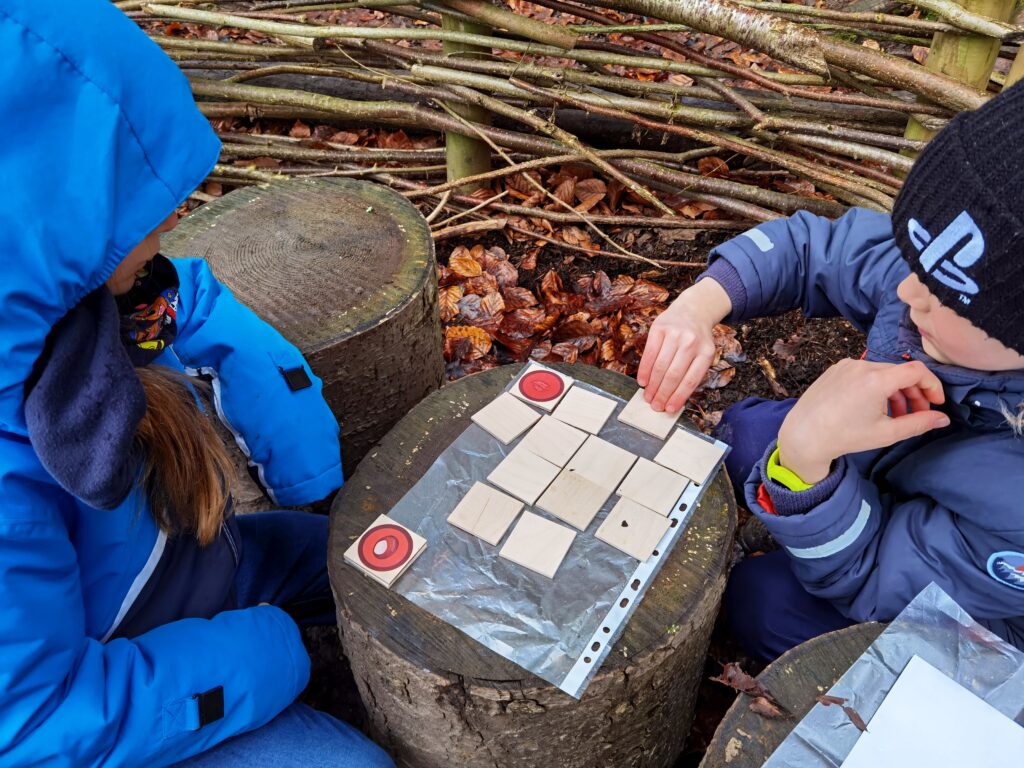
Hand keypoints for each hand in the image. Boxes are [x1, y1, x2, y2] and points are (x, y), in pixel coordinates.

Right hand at [637, 278, 731, 413]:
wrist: (693, 310)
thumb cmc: (696, 339)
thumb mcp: (703, 353)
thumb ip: (692, 372)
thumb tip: (674, 399)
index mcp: (706, 353)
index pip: (690, 380)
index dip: (679, 397)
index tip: (669, 409)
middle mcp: (691, 342)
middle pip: (674, 375)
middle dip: (662, 394)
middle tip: (655, 406)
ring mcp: (675, 334)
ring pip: (660, 366)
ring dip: (652, 385)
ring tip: (648, 397)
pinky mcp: (660, 328)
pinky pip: (649, 354)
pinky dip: (644, 370)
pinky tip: (642, 381)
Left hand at [778, 359, 949, 482]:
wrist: (804, 435)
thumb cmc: (844, 436)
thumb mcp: (887, 433)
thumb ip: (919, 423)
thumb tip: (943, 419)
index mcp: (877, 379)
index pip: (917, 370)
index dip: (932, 385)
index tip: (936, 403)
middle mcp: (862, 366)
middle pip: (900, 372)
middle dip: (914, 393)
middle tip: (918, 415)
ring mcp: (846, 365)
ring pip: (883, 373)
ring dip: (895, 392)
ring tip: (895, 416)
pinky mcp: (835, 369)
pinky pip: (865, 373)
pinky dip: (877, 387)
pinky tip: (873, 408)